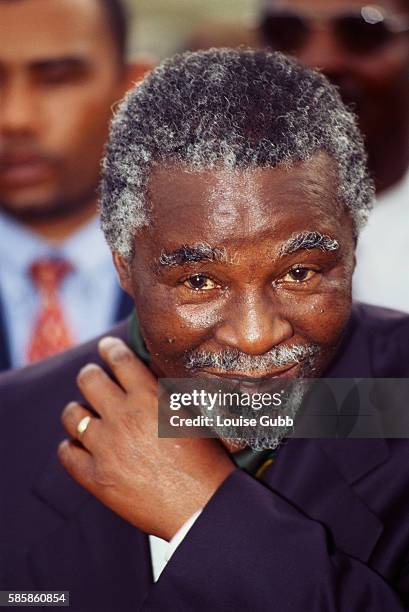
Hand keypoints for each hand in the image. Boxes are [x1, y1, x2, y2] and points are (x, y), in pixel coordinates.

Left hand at [58, 337, 234, 539]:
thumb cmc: (206, 461)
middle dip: (90, 373)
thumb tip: (146, 377)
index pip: (120, 360)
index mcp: (148, 398)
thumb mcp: (190, 416)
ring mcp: (105, 448)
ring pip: (72, 415)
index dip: (110, 349)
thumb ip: (164, 394)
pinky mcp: (96, 478)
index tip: (107, 347)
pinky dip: (70, 446)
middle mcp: (122, 417)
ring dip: (77, 410)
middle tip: (92, 376)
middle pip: (89, 379)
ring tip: (83, 412)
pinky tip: (78, 445)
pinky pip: (67, 454)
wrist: (202, 507)